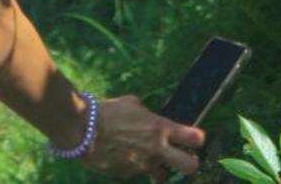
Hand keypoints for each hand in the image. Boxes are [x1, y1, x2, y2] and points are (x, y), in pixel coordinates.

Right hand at [79, 95, 204, 177]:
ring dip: (160, 169)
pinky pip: (139, 174)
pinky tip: (125, 157)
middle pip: (190, 166)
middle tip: (183, 159)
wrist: (83, 131)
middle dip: (190, 164)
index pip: (194, 138)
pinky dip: (136, 168)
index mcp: (160, 128)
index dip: (197, 139)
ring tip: (147, 158)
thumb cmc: (108, 112)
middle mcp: (157, 150)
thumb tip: (150, 119)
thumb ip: (147, 115)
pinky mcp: (129, 176)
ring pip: (163, 176)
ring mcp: (143, 166)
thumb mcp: (133, 105)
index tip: (194, 139)